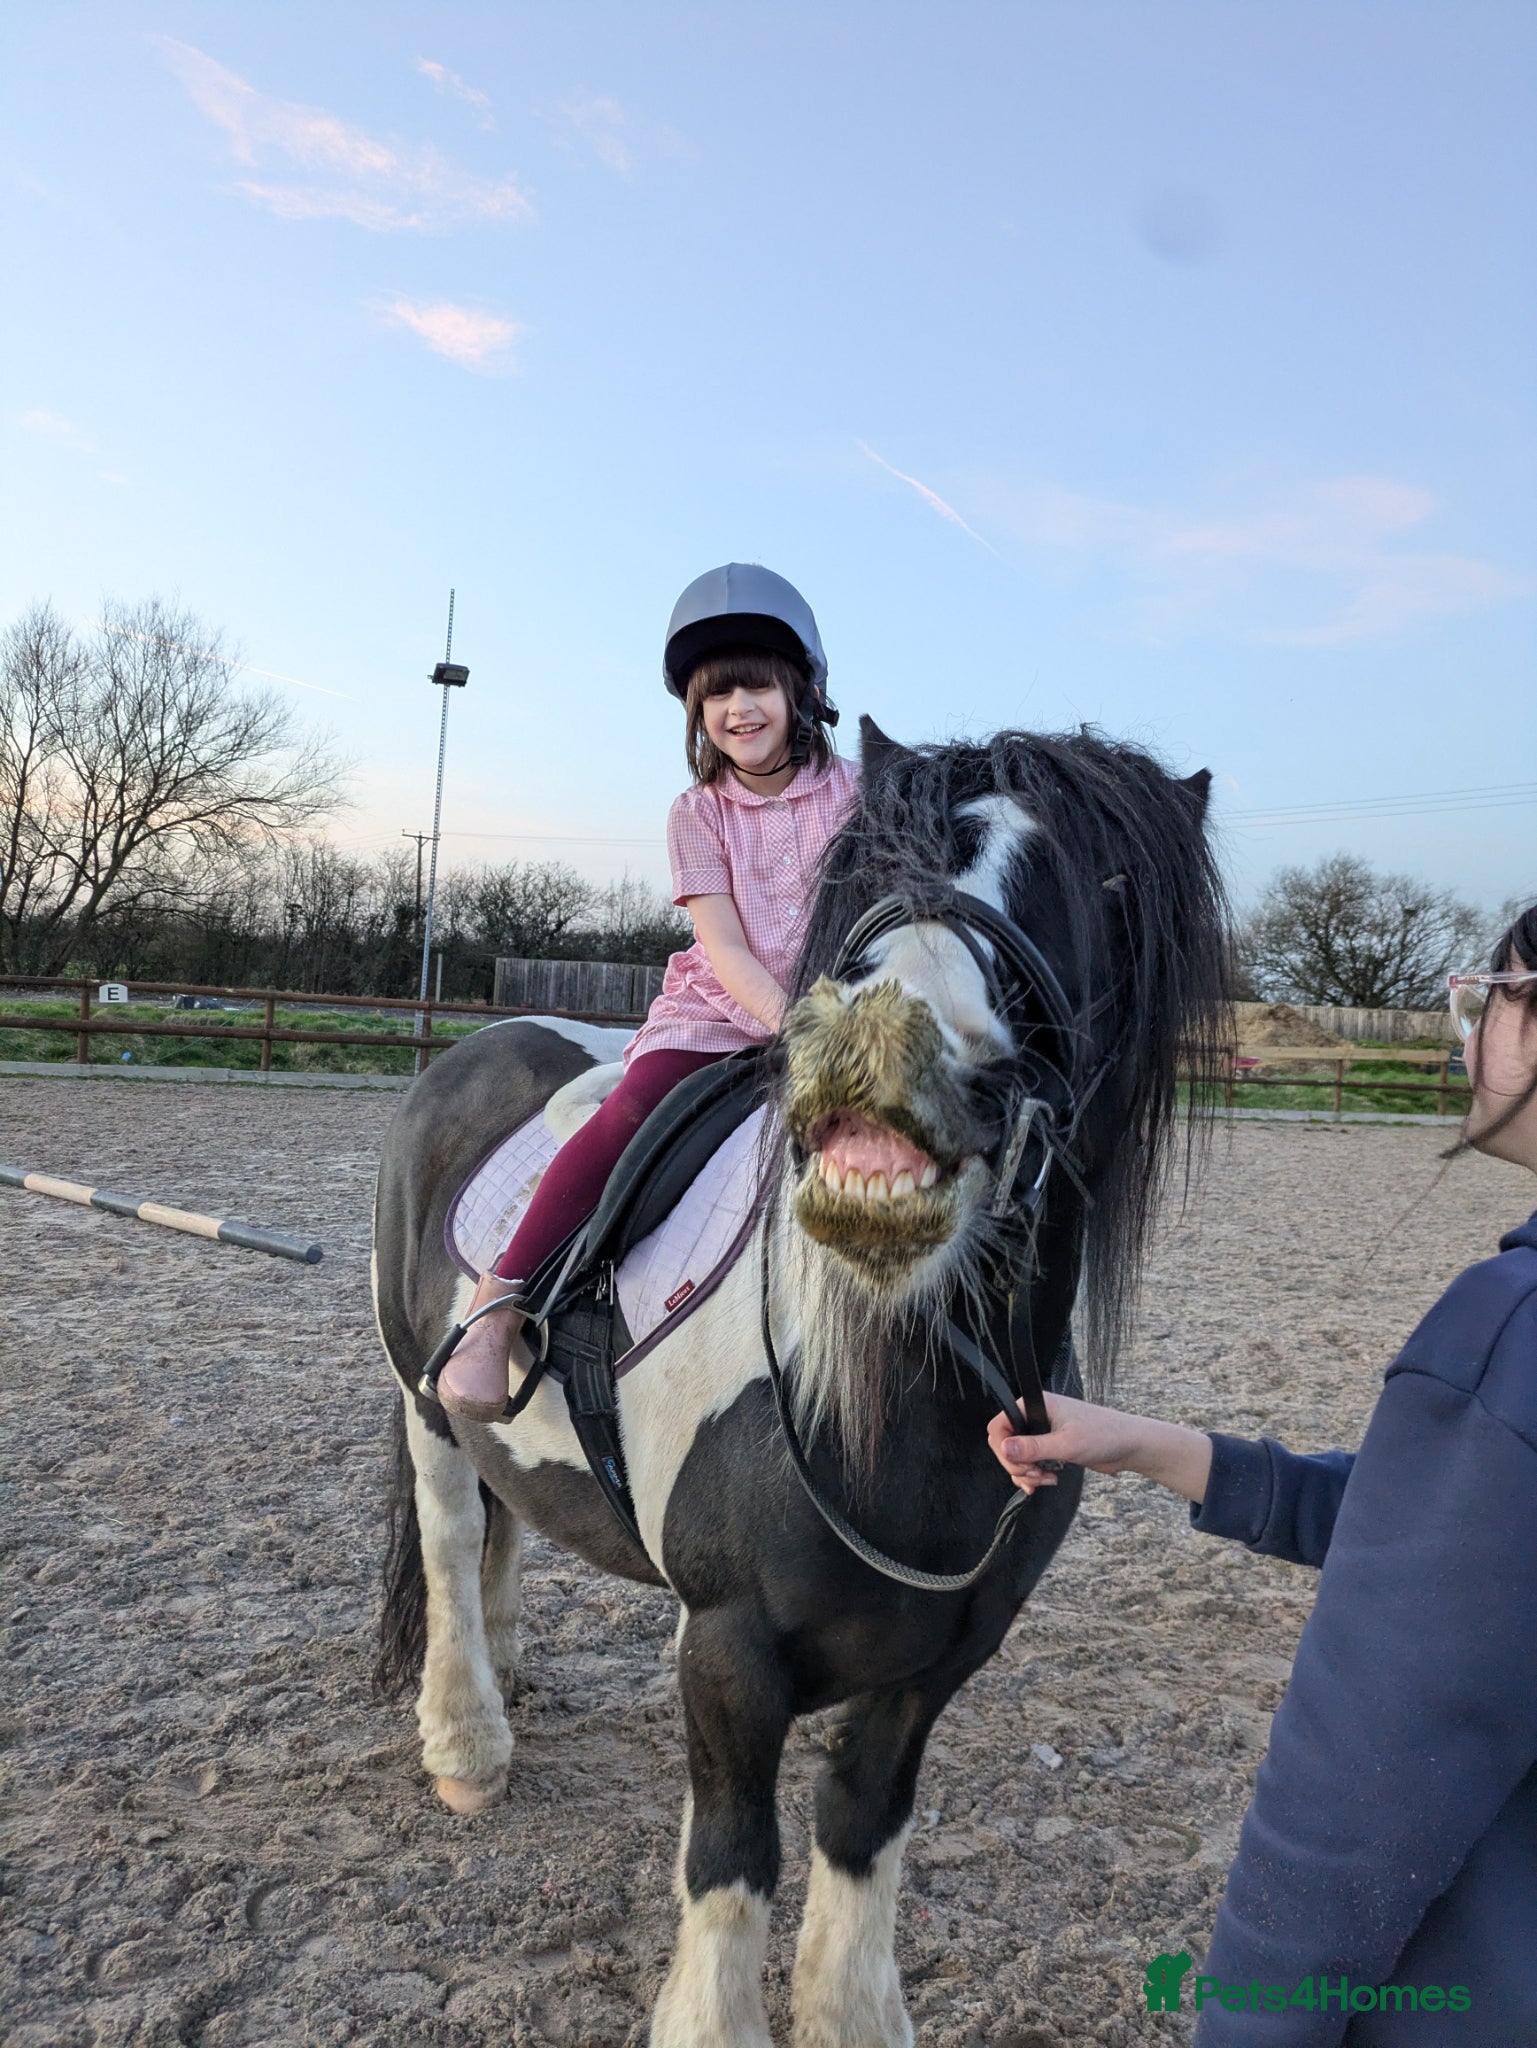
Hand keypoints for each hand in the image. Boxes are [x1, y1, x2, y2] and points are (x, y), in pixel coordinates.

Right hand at [987, 1393, 1145, 1491]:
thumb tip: (1004, 1447)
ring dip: (1025, 1473)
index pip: (999, 1424)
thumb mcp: (1066, 1444)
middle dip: (1016, 1464)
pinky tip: (1044, 1482)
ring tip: (1045, 1480)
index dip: (1002, 1447)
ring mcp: (1042, 1432)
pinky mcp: (1050, 1446)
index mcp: (1035, 1405)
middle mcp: (1035, 1415)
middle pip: (1005, 1443)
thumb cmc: (1103, 1435)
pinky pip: (1029, 1463)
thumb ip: (1033, 1447)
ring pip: (1016, 1456)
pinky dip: (1032, 1476)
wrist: (1129, 1445)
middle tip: (1035, 1476)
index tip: (1018, 1465)